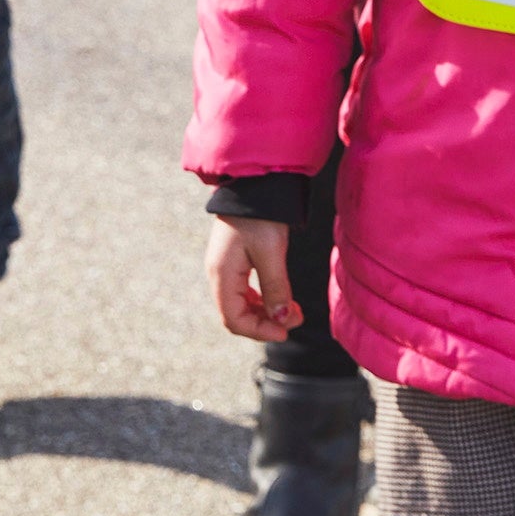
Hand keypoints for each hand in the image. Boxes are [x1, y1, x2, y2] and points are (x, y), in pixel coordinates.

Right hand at [207, 214, 301, 341]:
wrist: (255, 185)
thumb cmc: (261, 216)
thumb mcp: (271, 252)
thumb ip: (275, 288)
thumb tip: (281, 320)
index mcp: (221, 274)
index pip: (233, 319)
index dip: (259, 331)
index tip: (285, 330)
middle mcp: (218, 274)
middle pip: (236, 314)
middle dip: (266, 322)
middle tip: (296, 318)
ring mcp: (224, 267)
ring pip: (241, 304)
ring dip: (266, 312)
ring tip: (293, 309)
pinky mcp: (233, 260)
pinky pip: (243, 291)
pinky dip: (262, 299)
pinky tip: (279, 297)